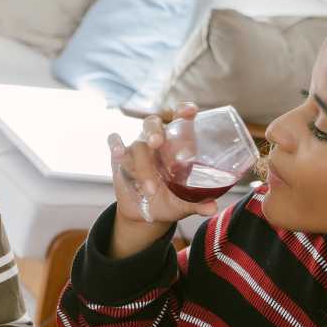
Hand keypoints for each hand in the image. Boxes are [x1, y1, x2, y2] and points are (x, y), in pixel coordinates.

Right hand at [109, 103, 219, 227]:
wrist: (146, 214)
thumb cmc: (170, 201)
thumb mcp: (184, 203)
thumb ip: (198, 203)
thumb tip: (212, 209)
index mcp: (176, 144)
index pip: (179, 118)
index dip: (183, 111)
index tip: (190, 112)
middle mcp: (156, 142)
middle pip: (153, 123)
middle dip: (155, 131)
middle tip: (157, 143)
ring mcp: (137, 148)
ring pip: (137, 144)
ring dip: (143, 165)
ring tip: (150, 188)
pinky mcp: (120, 158)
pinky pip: (114, 142)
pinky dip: (115, 145)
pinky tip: (118, 153)